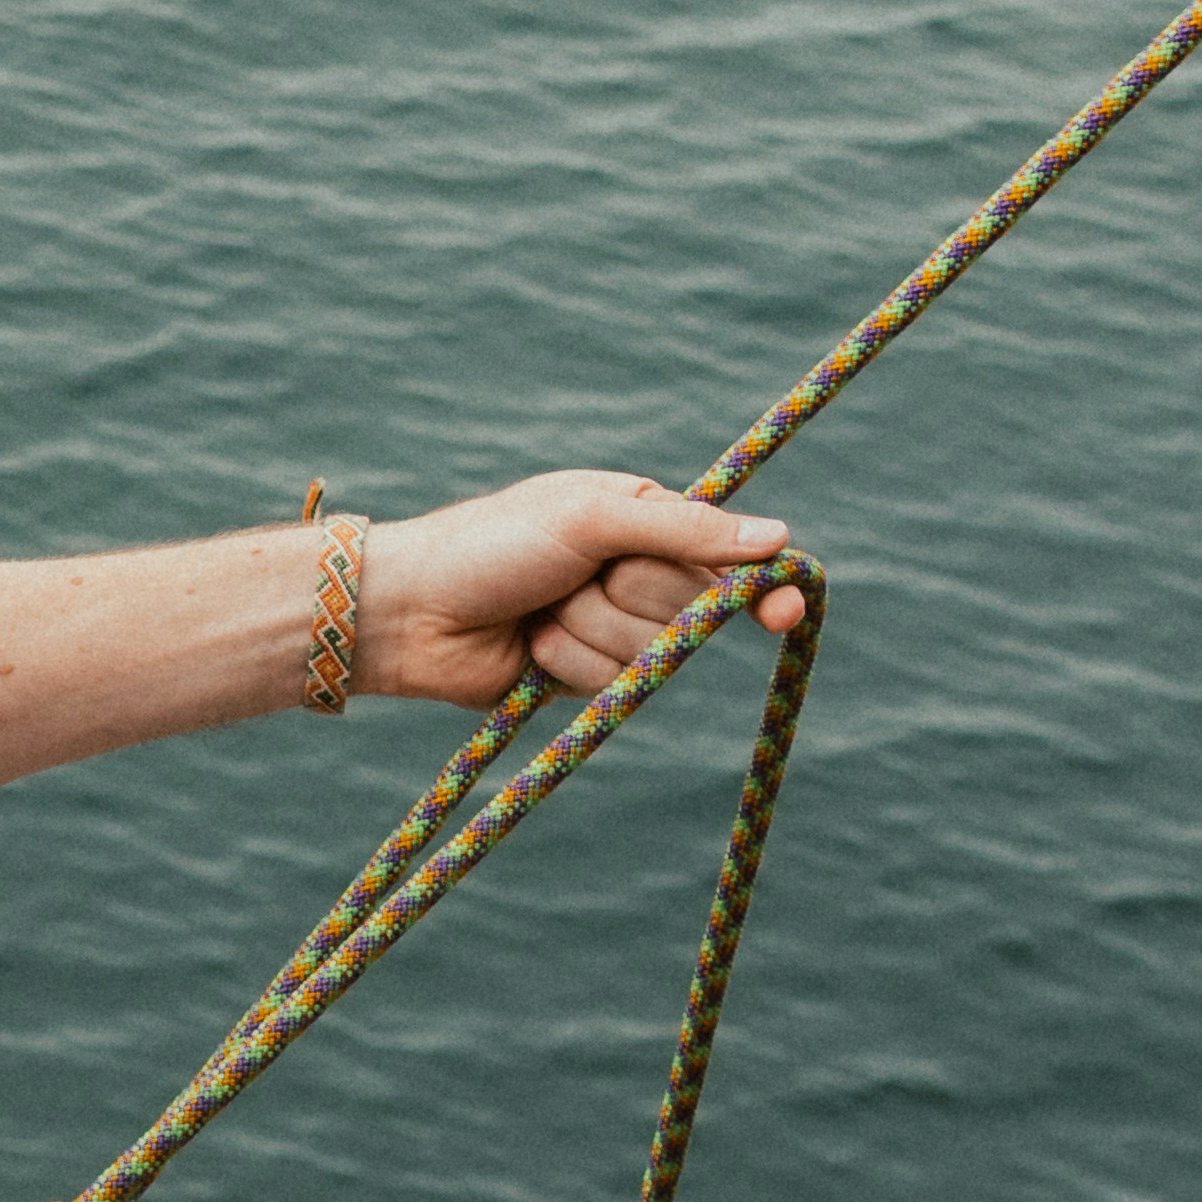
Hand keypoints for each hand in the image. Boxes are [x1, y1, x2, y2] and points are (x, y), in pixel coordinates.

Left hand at [355, 470, 806, 708]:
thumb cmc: (494, 544)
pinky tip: (529, 645)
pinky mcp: (582, 676)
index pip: (724, 555)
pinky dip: (569, 664)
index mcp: (642, 517)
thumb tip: (777, 538)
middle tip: (577, 574)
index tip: (786, 609)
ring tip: (542, 607)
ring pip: (648, 651)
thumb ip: (683, 531)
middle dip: (632, 595)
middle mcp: (632, 572)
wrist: (415, 610)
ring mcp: (607, 627)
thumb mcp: (591, 519)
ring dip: (591, 630)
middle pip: (688, 607)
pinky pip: (611, 684)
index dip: (759, 584)